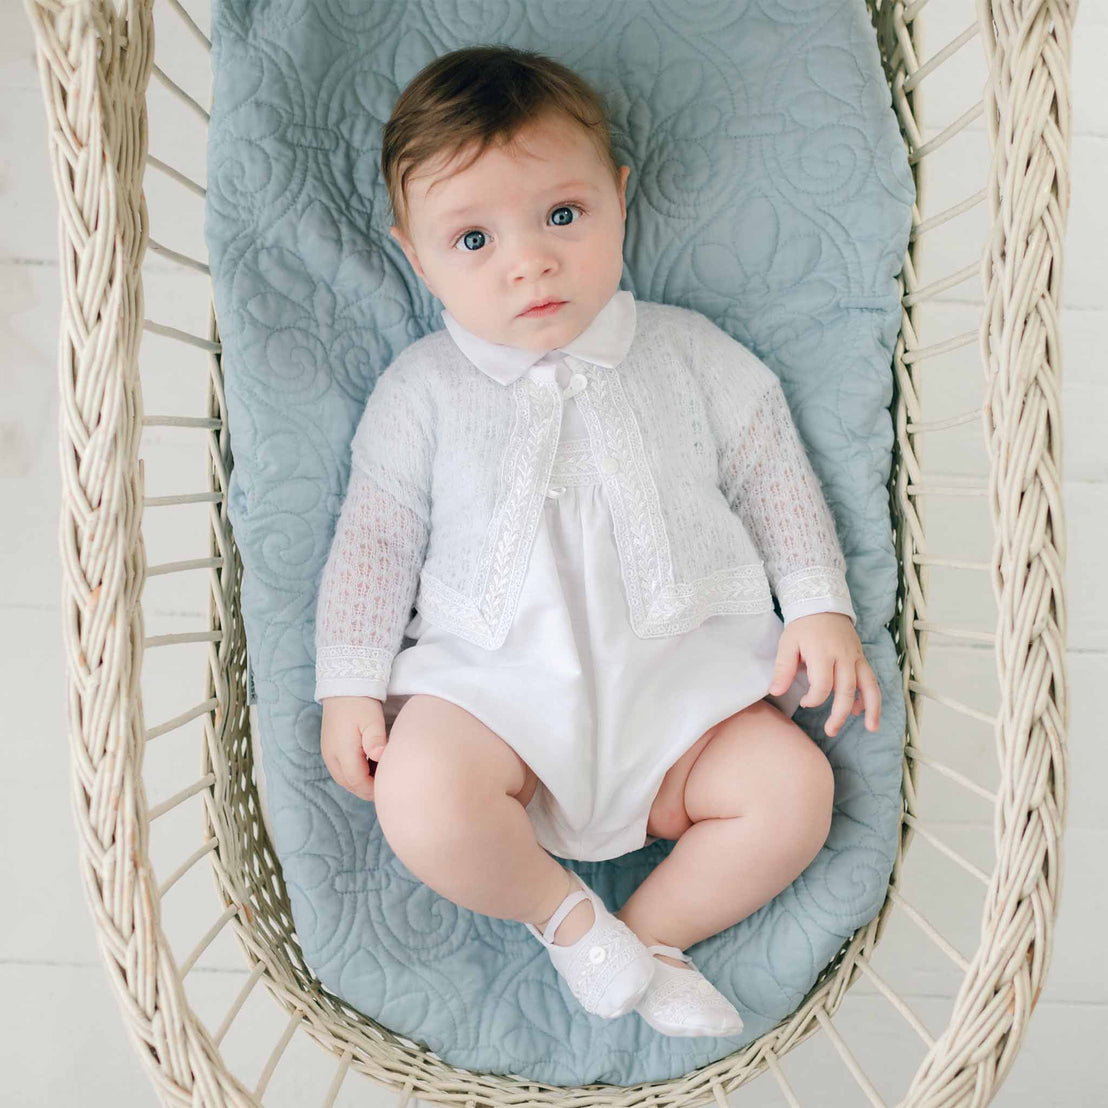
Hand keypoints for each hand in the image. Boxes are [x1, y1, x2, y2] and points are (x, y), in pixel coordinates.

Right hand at [320, 695, 387, 800]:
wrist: (343, 686)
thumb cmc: (360, 702)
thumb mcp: (372, 719)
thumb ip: (376, 740)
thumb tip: (380, 757)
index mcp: (342, 752)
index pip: (357, 782)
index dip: (373, 789)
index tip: (389, 787)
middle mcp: (331, 757)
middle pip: (350, 784)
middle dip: (368, 789)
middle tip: (388, 783)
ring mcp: (328, 753)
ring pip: (345, 779)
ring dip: (361, 782)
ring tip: (381, 774)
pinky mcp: (329, 749)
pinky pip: (342, 770)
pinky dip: (355, 773)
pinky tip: (371, 766)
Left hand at [768, 613, 880, 735]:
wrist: (823, 604)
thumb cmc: (802, 626)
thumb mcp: (787, 643)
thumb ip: (782, 668)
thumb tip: (775, 691)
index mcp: (822, 652)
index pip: (822, 684)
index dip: (813, 699)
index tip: (804, 702)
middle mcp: (843, 656)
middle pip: (846, 690)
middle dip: (839, 714)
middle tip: (831, 731)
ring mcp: (855, 657)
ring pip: (868, 685)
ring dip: (871, 708)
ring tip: (871, 728)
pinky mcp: (861, 657)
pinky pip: (871, 679)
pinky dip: (871, 696)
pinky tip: (863, 711)